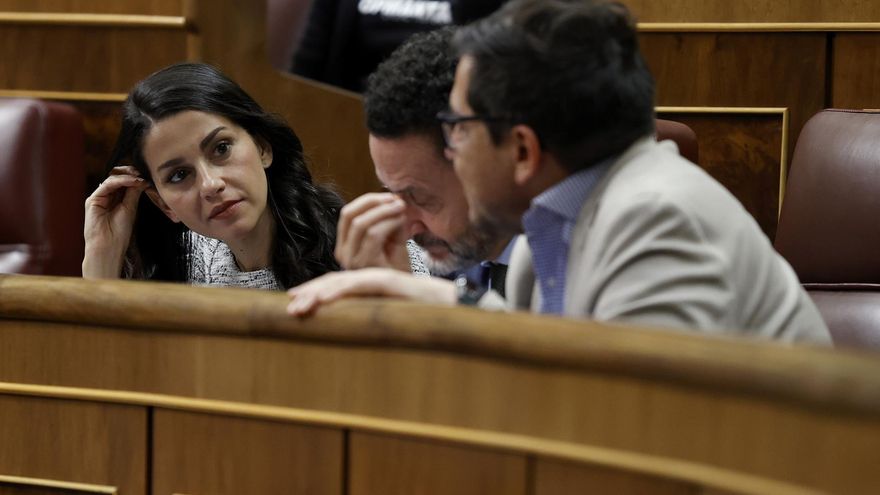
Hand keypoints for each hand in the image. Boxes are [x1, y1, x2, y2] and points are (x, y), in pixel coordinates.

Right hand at [82, 166, 149, 277]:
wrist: (108, 246)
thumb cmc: (119, 233)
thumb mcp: (130, 209)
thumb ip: (133, 193)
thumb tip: (142, 180)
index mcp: (116, 200)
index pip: (125, 183)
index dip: (135, 177)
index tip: (147, 177)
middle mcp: (107, 197)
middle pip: (117, 178)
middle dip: (130, 173)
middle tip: (142, 173)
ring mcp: (99, 197)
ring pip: (113, 179)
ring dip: (127, 176)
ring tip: (139, 177)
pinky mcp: (93, 200)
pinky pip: (107, 185)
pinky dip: (121, 181)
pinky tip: (132, 181)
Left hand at [287, 268, 455, 316]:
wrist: (457, 307)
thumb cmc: (429, 316)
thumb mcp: (395, 320)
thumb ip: (376, 322)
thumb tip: (358, 338)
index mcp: (374, 289)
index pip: (340, 288)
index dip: (317, 293)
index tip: (296, 302)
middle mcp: (375, 279)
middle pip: (336, 283)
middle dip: (311, 293)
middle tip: (289, 306)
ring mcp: (382, 278)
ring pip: (343, 282)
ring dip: (318, 294)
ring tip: (298, 306)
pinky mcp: (389, 281)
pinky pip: (359, 284)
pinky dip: (339, 291)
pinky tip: (321, 300)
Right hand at [335, 193, 410, 270]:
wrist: (405, 291)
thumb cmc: (397, 266)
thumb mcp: (390, 238)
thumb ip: (387, 219)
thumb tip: (393, 199)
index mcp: (344, 245)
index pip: (347, 214)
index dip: (368, 200)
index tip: (389, 196)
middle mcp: (343, 253)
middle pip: (349, 214)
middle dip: (374, 202)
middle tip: (395, 200)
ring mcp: (351, 260)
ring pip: (361, 224)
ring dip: (384, 211)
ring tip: (401, 208)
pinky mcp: (364, 265)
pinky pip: (373, 235)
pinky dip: (389, 223)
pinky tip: (401, 221)